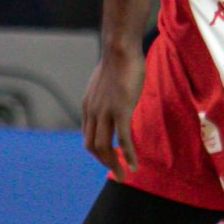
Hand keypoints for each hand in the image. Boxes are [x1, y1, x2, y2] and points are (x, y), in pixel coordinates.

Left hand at [81, 44, 145, 176]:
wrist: (119, 48)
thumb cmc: (117, 60)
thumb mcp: (105, 81)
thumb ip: (105, 94)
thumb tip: (112, 96)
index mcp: (88, 106)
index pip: (88, 136)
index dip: (98, 151)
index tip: (110, 158)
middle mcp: (93, 112)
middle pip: (93, 146)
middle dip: (104, 162)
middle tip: (117, 173)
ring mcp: (106, 112)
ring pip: (105, 147)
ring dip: (113, 164)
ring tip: (124, 175)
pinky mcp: (121, 110)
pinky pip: (123, 138)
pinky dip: (128, 154)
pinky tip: (134, 165)